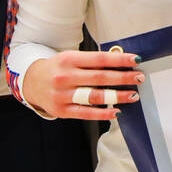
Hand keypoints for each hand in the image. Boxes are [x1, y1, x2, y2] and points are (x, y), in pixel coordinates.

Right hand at [21, 51, 142, 120]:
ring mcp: (62, 95)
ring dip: (117, 96)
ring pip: (94, 96)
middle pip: (99, 78)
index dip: (119, 60)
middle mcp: (65, 77)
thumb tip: (120, 62)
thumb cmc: (58, 68)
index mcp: (69, 59)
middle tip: (139, 78)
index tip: (136, 60)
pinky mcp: (62, 110)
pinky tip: (117, 111)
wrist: (31, 81)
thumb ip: (92, 61)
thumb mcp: (71, 57)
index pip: (99, 59)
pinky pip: (86, 113)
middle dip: (123, 78)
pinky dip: (103, 113)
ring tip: (133, 95)